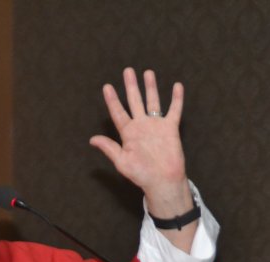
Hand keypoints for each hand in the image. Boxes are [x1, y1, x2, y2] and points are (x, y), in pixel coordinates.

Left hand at [90, 67, 196, 250]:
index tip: (106, 87)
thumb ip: (109, 148)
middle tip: (127, 71)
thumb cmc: (141, 174)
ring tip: (147, 72)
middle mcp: (141, 126)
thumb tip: (92, 139)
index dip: (112, 100)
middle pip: (135, 101)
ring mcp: (156, 126)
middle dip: (131, 86)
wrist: (163, 181)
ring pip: (153, 102)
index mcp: (128, 133)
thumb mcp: (122, 162)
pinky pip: (174, 110)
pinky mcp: (170, 128)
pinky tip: (177, 86)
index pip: (118, 113)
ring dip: (150, 87)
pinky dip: (176, 99)